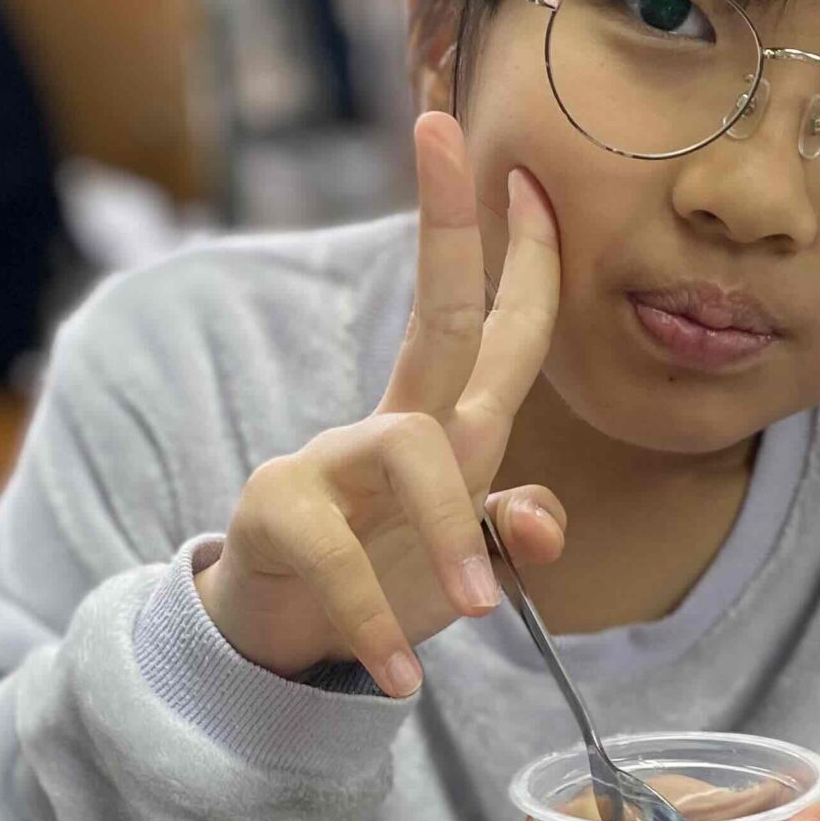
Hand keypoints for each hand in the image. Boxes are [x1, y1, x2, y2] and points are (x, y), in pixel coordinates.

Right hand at [196, 111, 564, 693]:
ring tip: (479, 613)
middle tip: (453, 140)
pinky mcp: (279, 515)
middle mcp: (388, 427)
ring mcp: (326, 461)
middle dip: (447, 226)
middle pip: (432, 314)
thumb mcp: (468, 564)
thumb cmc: (386, 582)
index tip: (534, 174)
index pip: (491, 327)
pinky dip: (380, 626)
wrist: (284, 643)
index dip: (521, 257)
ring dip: (450, 533)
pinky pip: (342, 560)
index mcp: (442, 427)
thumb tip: (540, 518)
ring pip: (408, 450)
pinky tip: (404, 680)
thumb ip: (515, 533)